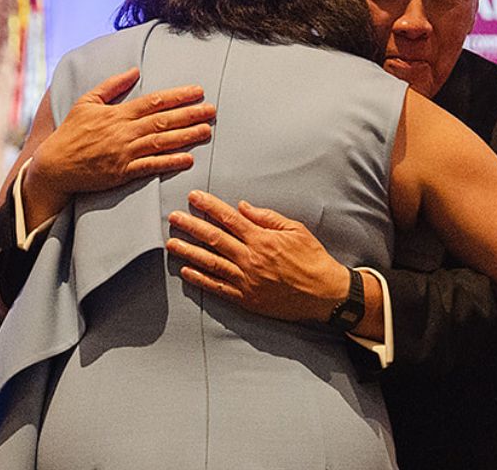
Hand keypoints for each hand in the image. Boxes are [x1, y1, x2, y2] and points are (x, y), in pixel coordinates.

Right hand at [26, 70, 214, 216]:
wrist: (54, 166)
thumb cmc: (70, 132)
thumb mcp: (87, 101)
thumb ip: (112, 85)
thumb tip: (135, 70)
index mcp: (118, 114)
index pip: (154, 101)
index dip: (178, 96)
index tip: (198, 91)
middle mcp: (124, 132)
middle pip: (163, 121)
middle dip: (189, 114)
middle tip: (212, 110)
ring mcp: (124, 153)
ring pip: (161, 142)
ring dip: (186, 136)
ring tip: (207, 131)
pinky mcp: (122, 173)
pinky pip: (150, 166)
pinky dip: (169, 162)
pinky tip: (188, 159)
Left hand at [167, 190, 350, 321]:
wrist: (324, 294)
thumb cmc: (312, 258)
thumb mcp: (295, 229)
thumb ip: (267, 217)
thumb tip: (242, 207)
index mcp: (262, 239)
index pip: (229, 218)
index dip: (209, 206)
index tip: (194, 197)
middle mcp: (250, 259)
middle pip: (214, 239)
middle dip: (191, 226)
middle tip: (173, 217)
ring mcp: (246, 281)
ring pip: (211, 263)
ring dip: (189, 252)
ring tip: (171, 243)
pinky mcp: (246, 299)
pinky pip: (218, 288)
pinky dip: (200, 279)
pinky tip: (186, 271)